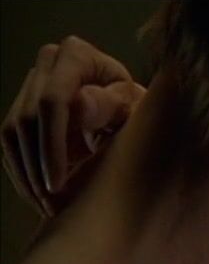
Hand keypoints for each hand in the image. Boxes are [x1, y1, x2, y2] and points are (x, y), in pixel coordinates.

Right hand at [1, 35, 145, 216]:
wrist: (132, 119)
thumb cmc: (140, 115)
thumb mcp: (135, 112)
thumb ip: (112, 106)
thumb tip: (79, 102)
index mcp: (77, 56)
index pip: (53, 101)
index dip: (51, 146)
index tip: (57, 184)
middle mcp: (49, 63)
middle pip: (28, 119)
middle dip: (37, 168)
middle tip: (52, 206)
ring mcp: (33, 83)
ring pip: (12, 132)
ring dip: (26, 176)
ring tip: (47, 208)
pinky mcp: (24, 107)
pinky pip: (11, 143)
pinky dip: (22, 174)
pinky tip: (39, 199)